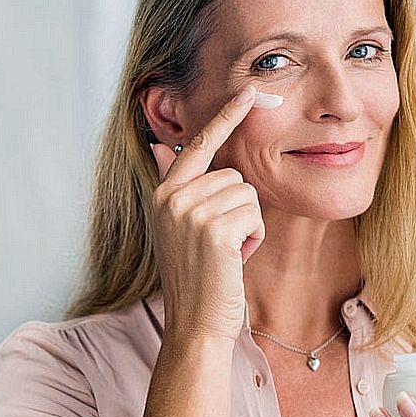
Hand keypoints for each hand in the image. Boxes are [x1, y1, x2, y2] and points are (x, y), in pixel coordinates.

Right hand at [148, 84, 264, 342]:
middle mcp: (172, 198)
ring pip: (247, 194)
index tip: (247, 92)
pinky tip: (235, 259)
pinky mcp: (214, 229)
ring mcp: (190, 212)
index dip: (224, 118)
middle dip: (239, 209)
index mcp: (163, 195)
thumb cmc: (195, 278)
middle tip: (222, 244)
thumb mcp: (177, 228)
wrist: (195, 323)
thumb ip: (176, 187)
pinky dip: (253, 238)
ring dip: (248, 225)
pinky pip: (254, 214)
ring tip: (226, 253)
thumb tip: (161, 147)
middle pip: (233, 175)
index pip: (197, 146)